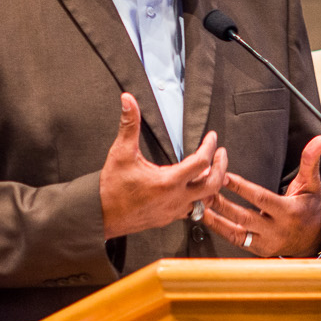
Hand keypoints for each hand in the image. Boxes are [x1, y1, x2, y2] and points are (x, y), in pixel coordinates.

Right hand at [99, 93, 228, 237]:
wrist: (99, 215)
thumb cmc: (110, 188)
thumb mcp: (121, 153)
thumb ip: (128, 124)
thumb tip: (128, 101)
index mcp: (168, 182)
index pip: (201, 162)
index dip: (209, 146)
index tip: (211, 137)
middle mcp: (175, 199)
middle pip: (213, 184)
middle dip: (221, 167)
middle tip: (221, 154)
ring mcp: (173, 211)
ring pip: (205, 200)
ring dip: (212, 185)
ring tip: (212, 171)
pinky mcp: (168, 218)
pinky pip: (192, 210)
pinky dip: (198, 198)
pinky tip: (194, 189)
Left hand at [202, 135, 320, 256]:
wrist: (315, 239)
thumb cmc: (310, 208)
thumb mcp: (312, 185)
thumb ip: (310, 162)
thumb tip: (318, 140)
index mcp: (288, 211)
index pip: (261, 198)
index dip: (241, 188)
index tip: (224, 176)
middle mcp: (276, 230)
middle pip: (244, 217)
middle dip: (222, 204)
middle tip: (203, 190)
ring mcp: (266, 242)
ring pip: (236, 233)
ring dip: (215, 219)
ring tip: (199, 204)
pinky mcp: (258, 250)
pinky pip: (235, 241)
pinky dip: (219, 230)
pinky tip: (206, 218)